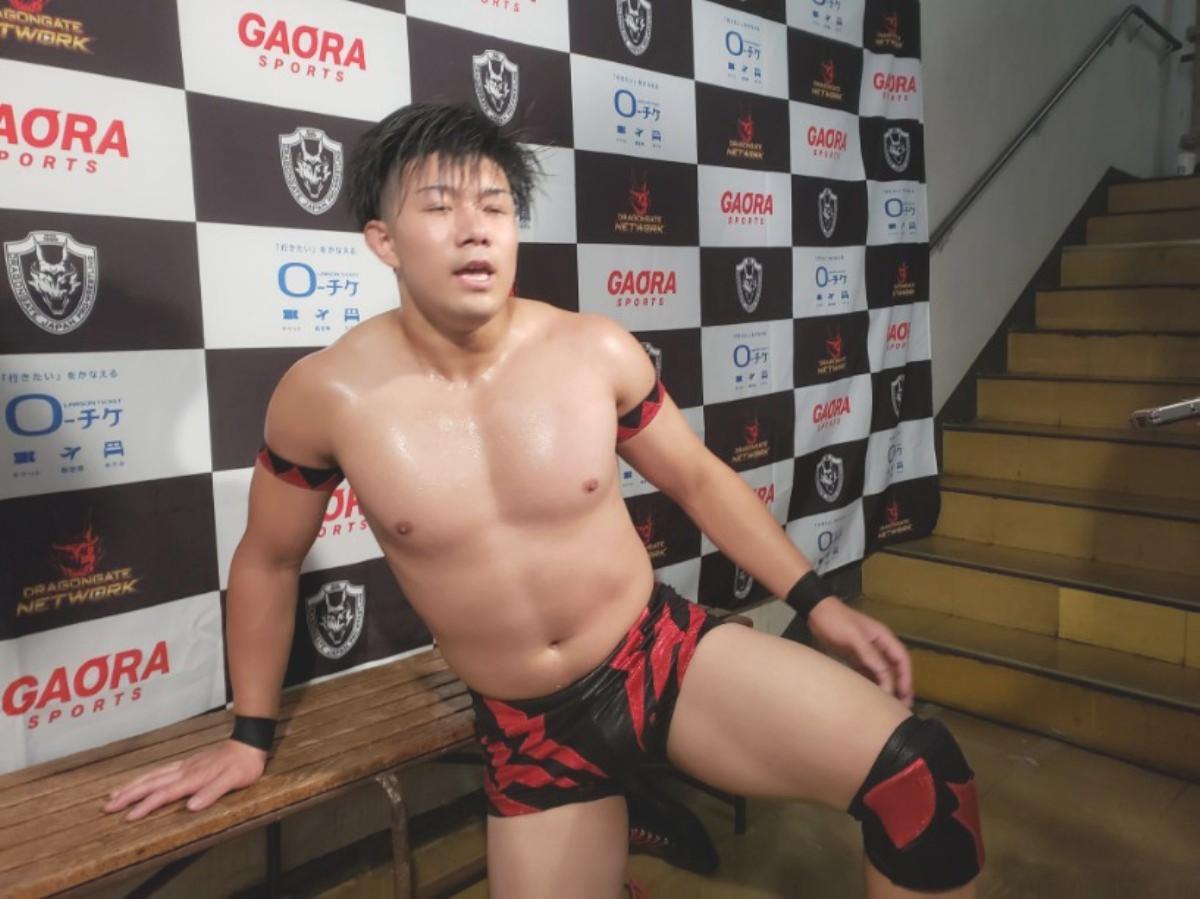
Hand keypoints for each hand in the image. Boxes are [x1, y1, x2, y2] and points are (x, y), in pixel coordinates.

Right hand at [103, 740, 267, 820]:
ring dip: (132, 786)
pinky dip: (146, 777)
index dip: (146, 806)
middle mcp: (185, 771)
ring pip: (152, 776)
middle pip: (151, 783)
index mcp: (194, 778)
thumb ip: (212, 792)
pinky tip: (139, 781)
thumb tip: (191, 806)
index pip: (164, 794)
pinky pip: (160, 771)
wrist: (249, 743)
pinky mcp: (187, 763)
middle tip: (108, 806)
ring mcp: (184, 766)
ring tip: (113, 794)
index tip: (128, 817)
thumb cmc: (243, 765)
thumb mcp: (233, 780)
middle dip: (128, 795)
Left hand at [807, 597, 912, 706]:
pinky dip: (871, 684)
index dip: (906, 677)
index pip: (902, 659)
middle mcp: (879, 646)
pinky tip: (870, 697)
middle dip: (900, 685)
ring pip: (882, 673)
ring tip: (888, 706)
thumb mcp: (854, 637)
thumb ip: (871, 656)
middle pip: (895, 668)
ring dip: (886, 687)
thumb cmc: (837, 621)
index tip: (905, 694)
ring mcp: (867, 652)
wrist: (816, 612)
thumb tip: (886, 678)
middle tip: (902, 706)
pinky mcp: (855, 657)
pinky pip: (867, 673)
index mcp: (884, 638)